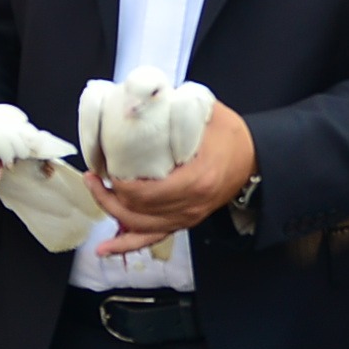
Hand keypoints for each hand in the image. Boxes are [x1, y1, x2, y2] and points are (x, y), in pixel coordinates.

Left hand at [89, 100, 255, 257]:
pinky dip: (126, 245)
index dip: (120, 184)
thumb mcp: (205, 113)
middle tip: (93, 175)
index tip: (107, 166)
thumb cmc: (230, 136)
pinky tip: (104, 249)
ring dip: (112, 212)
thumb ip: (173, 106)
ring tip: (96, 191)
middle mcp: (189, 206)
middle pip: (138, 211)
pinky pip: (152, 239)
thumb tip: (137, 99)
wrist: (254, 160)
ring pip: (140, 227)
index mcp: (195, 180)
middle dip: (108, 195)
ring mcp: (187, 217)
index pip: (146, 193)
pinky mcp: (184, 222)